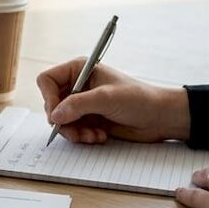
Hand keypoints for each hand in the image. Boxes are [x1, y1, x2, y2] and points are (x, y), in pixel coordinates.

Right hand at [36, 57, 190, 143]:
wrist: (161, 117)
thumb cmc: (139, 98)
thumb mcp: (106, 98)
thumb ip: (78, 105)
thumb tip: (54, 116)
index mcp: (79, 70)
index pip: (47, 80)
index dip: (49, 98)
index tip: (57, 114)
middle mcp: (78, 86)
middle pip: (52, 104)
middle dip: (63, 121)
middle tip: (75, 131)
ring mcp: (83, 104)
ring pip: (61, 121)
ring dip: (74, 132)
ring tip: (92, 136)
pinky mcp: (89, 120)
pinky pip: (73, 131)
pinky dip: (83, 136)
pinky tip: (99, 136)